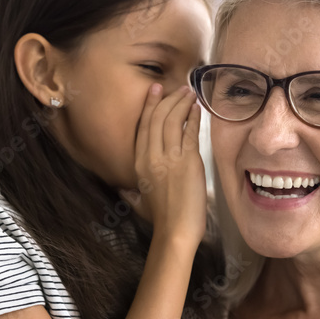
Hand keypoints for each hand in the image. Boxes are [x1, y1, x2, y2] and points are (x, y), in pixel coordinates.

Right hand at [125, 84, 206, 247]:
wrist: (175, 231)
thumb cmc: (160, 220)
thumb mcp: (138, 203)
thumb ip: (130, 192)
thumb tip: (122, 189)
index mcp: (139, 163)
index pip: (143, 127)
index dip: (150, 106)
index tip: (156, 91)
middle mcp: (152, 157)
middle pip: (157, 118)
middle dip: (168, 99)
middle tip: (178, 87)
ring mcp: (170, 157)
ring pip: (173, 121)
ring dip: (182, 103)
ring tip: (189, 92)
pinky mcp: (188, 161)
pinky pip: (190, 132)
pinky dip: (193, 118)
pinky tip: (197, 109)